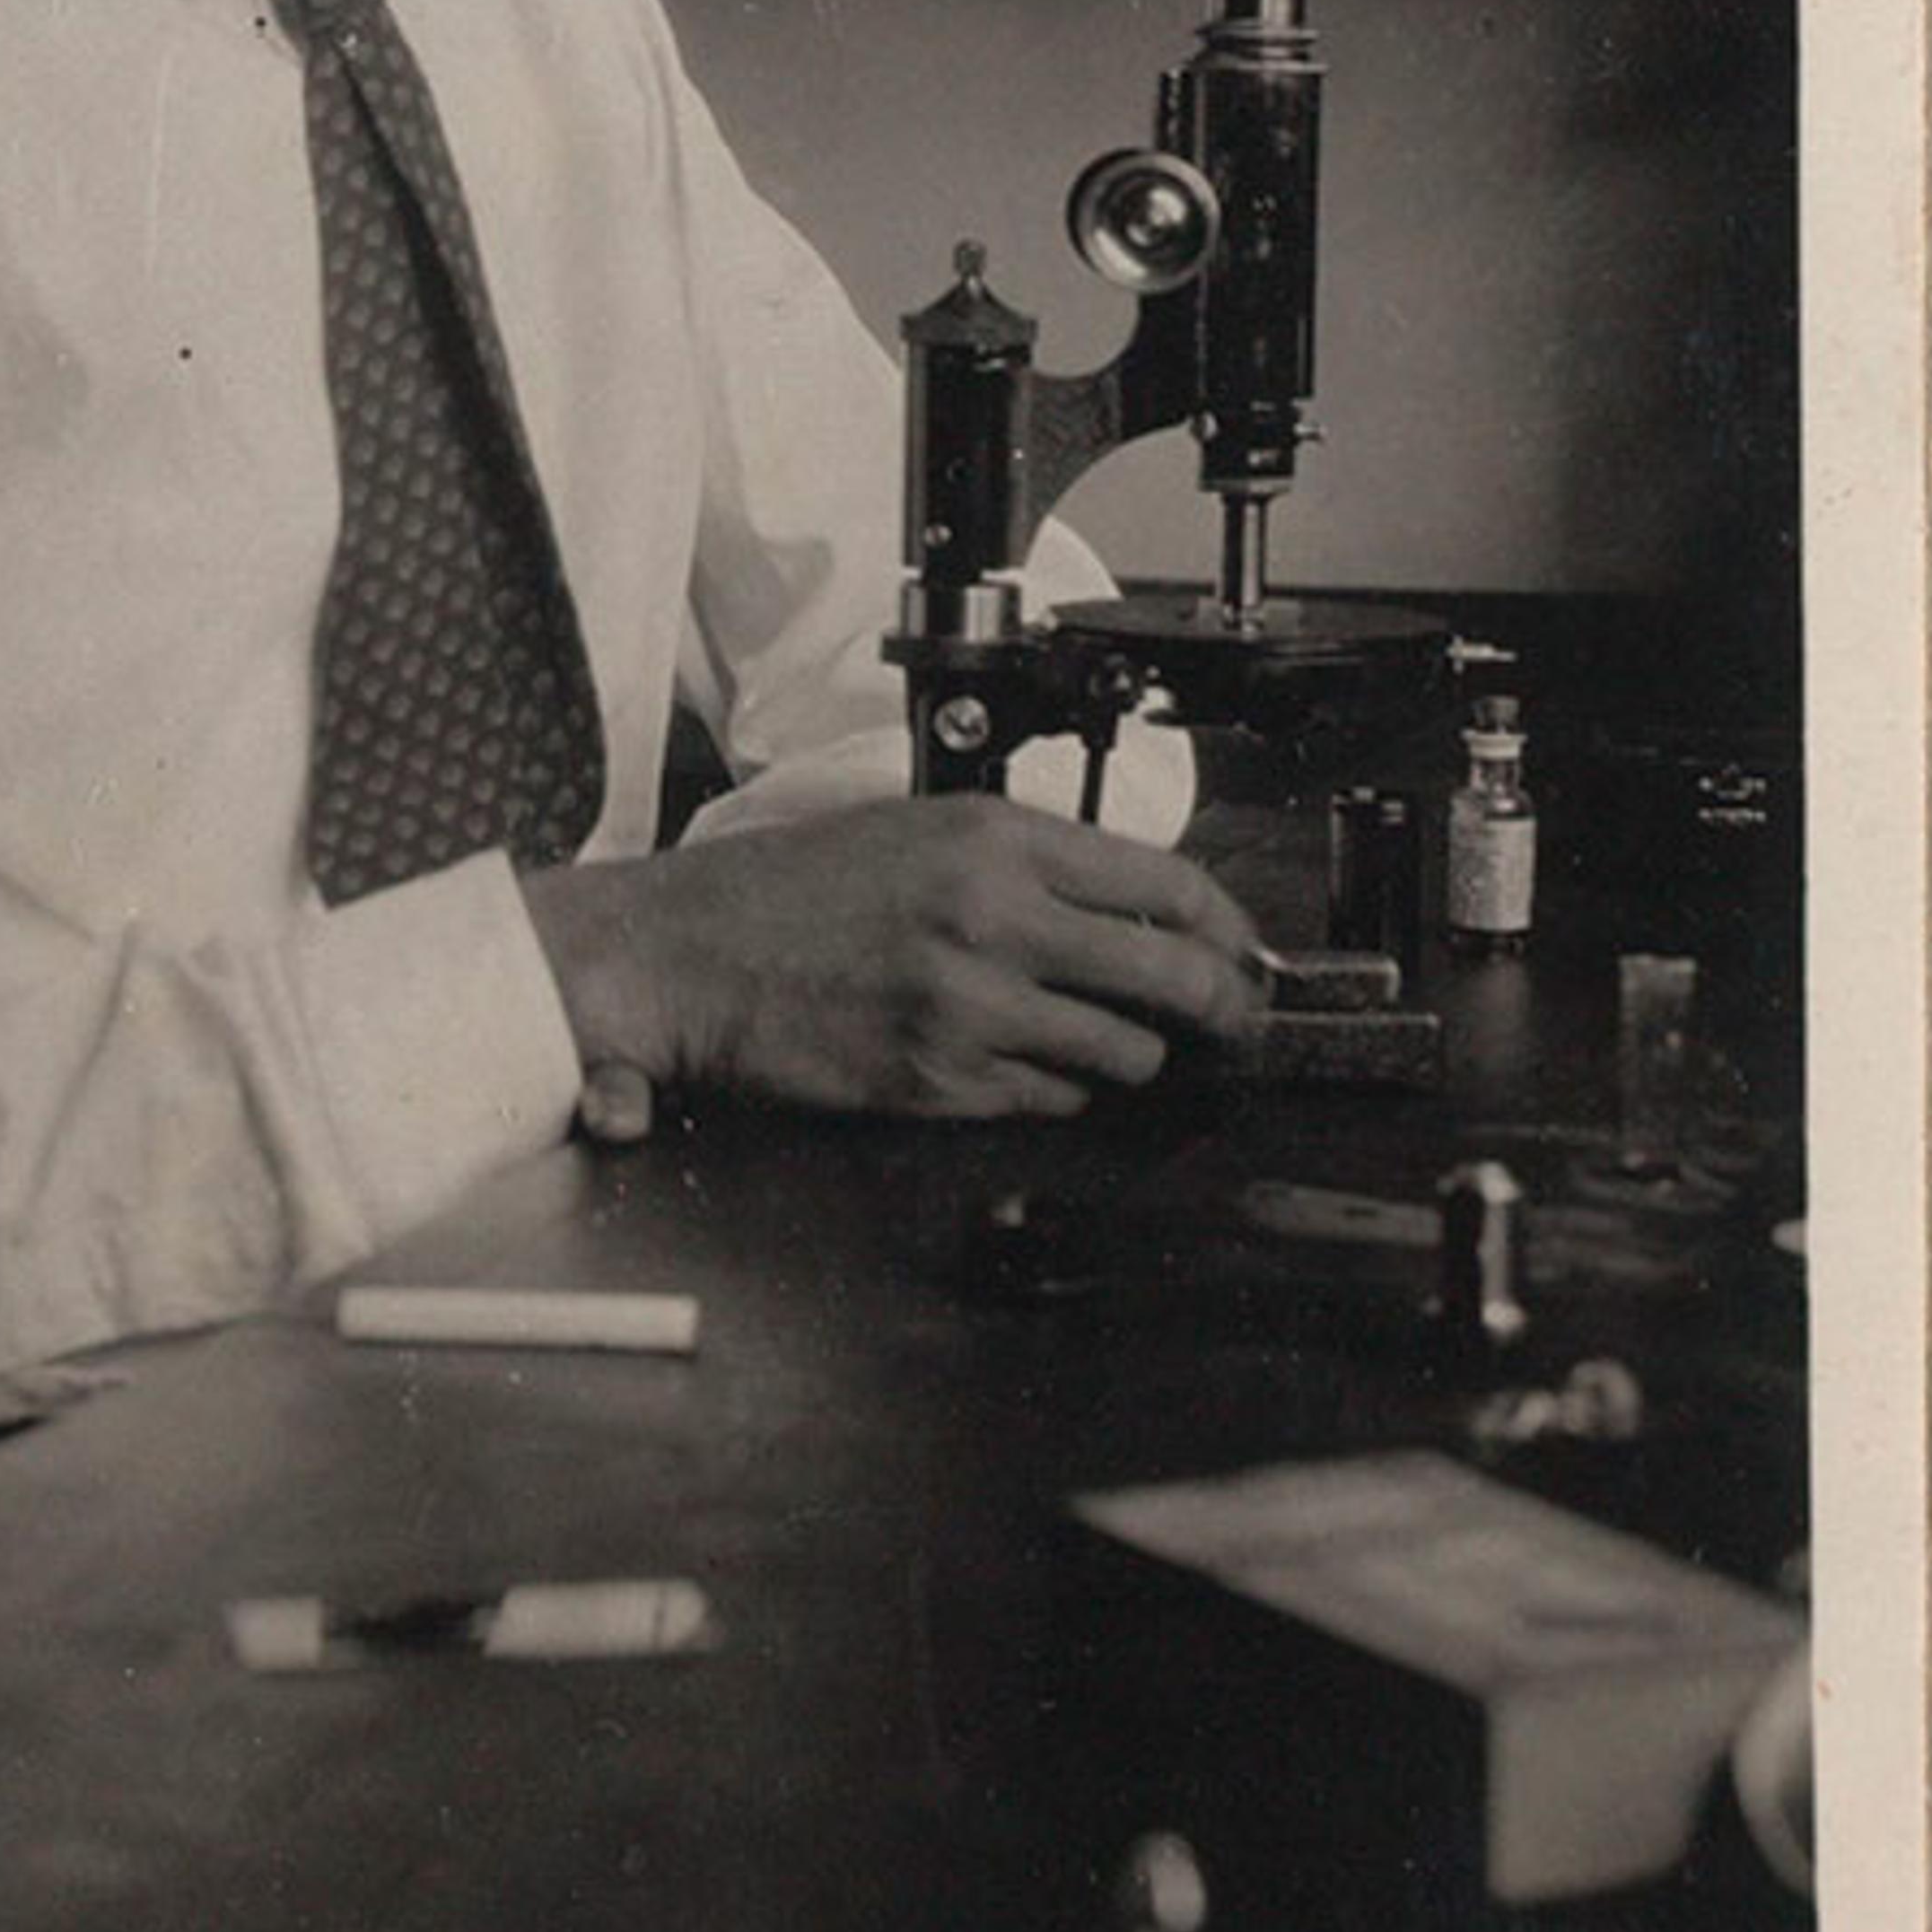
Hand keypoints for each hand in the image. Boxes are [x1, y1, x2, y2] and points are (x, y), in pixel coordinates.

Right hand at [523, 796, 1265, 1123]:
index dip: (1230, 930)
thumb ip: (1026, 863)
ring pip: (1123, 1054)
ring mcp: (970, 1006)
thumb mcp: (918, 831)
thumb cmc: (788, 889)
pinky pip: (1051, 1100)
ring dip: (1129, 1058)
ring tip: (1099, 1044)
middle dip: (1222, 1012)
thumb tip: (1137, 911)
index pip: (1169, 884)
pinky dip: (1055, 1091)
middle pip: (1175, 979)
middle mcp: (993, 917)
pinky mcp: (940, 1082)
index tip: (1245, 955)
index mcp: (992, 838)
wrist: (685, 954)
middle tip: (1230, 1026)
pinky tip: (1019, 1064)